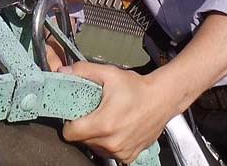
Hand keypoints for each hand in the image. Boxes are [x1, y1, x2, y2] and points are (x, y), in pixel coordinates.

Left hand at [60, 62, 174, 163]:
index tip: (74, 115)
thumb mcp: (109, 73)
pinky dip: (109, 143)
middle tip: (92, 112)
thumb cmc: (137, 88)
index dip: (69, 123)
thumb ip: (84, 71)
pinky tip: (116, 128)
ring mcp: (121, 151)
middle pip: (82, 140)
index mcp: (103, 124)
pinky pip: (109, 153)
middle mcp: (111, 142)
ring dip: (96, 136)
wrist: (162, 98)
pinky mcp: (129, 156)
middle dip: (83, 127)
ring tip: (105, 118)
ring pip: (95, 147)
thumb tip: (65, 71)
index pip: (71, 134)